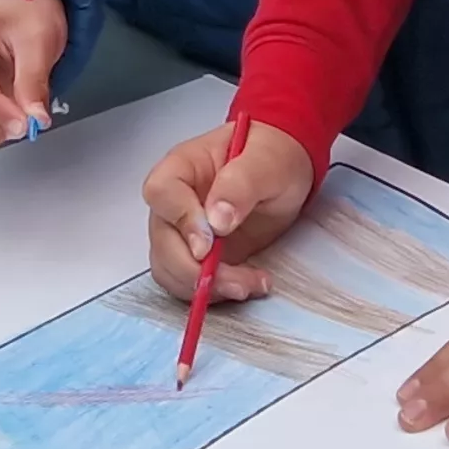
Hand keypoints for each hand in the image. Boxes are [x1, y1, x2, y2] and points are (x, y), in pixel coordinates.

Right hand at [143, 118, 315, 302]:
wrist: (286, 170)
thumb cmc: (272, 155)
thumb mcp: (266, 162)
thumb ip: (240, 185)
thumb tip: (217, 219)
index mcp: (182, 168)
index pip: (162, 194)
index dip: (182, 222)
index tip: (209, 245)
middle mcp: (174, 203)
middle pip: (162, 242)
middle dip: (195, 270)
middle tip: (236, 280)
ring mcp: (183, 233)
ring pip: (170, 269)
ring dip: (205, 287)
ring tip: (248, 283)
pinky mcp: (199, 257)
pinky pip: (189, 282)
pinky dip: (214, 292)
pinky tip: (247, 284)